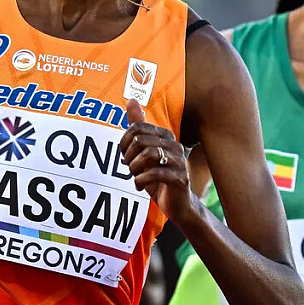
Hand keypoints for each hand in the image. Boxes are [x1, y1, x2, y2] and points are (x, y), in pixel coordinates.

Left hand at [120, 100, 193, 224]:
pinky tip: (139, 186)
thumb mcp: (144, 151)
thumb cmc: (158, 177)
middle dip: (128, 156)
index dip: (124, 142)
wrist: (178, 204)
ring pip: (147, 155)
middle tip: (129, 168)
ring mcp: (179, 161)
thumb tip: (131, 100)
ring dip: (134, 168)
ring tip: (135, 176)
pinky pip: (155, 173)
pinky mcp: (180, 179)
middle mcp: (174, 145)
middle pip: (140, 140)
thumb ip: (138, 126)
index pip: (136, 128)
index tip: (124, 156)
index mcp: (165, 136)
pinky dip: (141, 181)